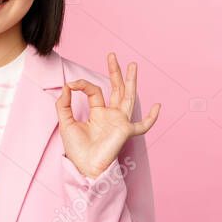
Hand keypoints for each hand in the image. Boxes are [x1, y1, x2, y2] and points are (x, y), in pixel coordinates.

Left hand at [56, 52, 161, 177]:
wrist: (83, 166)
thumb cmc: (76, 148)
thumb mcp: (66, 122)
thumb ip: (64, 104)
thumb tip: (67, 86)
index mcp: (98, 112)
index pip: (94, 90)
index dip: (82, 84)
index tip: (71, 84)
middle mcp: (111, 115)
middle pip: (116, 89)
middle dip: (115, 72)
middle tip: (112, 55)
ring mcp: (120, 122)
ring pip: (128, 97)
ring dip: (130, 81)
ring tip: (132, 65)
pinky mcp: (125, 130)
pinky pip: (142, 125)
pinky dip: (151, 118)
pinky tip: (157, 106)